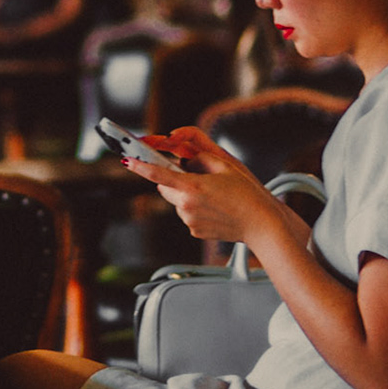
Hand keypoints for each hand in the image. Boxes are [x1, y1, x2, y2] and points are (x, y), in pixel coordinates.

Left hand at [122, 127, 282, 246]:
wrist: (260, 224)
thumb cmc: (247, 193)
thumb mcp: (225, 165)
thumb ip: (200, 157)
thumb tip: (186, 158)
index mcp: (193, 186)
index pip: (158, 174)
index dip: (140, 166)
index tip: (127, 160)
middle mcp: (187, 206)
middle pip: (165, 188)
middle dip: (172, 180)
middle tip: (193, 176)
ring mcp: (189, 221)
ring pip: (176, 202)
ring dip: (185, 195)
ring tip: (212, 196)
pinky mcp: (195, 231)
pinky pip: (187, 215)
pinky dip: (194, 209)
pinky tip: (215, 209)